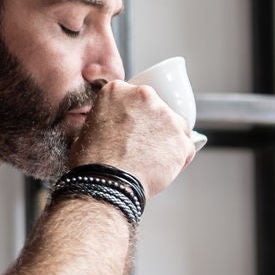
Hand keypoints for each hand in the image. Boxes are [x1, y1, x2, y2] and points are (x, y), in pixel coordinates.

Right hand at [67, 80, 195, 197]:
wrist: (106, 183)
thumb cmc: (92, 162)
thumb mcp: (89, 127)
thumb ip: (108, 117)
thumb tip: (116, 126)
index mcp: (117, 90)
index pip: (136, 100)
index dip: (135, 117)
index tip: (131, 129)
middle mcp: (145, 96)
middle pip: (158, 109)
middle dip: (153, 126)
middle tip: (141, 147)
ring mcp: (166, 116)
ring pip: (175, 127)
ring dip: (167, 141)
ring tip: (151, 160)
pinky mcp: (181, 139)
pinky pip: (186, 147)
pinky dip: (178, 159)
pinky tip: (162, 168)